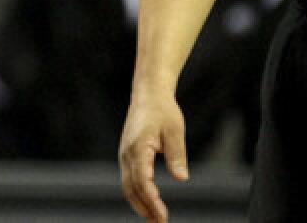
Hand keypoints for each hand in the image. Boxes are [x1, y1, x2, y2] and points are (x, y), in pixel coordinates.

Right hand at [119, 89, 188, 222]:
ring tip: (154, 219)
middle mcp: (126, 153)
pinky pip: (128, 179)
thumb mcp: (175, 131)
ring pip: (127, 185)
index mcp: (137, 147)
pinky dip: (136, 194)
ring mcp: (124, 154)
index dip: (151, 200)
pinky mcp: (127, 155)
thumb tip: (182, 179)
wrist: (148, 95)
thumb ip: (177, 156)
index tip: (162, 215)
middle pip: (131, 187)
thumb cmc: (162, 111)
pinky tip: (148, 202)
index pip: (142, 180)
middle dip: (144, 208)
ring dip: (139, 204)